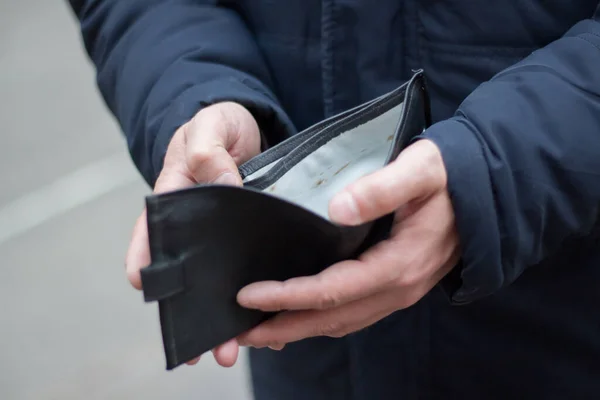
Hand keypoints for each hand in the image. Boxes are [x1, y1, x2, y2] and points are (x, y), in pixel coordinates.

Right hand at [125, 102, 260, 366]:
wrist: (248, 129)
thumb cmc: (219, 125)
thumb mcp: (211, 127)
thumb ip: (209, 152)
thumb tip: (224, 185)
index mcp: (175, 196)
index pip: (153, 232)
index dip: (146, 261)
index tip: (145, 289)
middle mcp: (195, 223)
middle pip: (187, 271)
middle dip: (192, 311)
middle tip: (206, 347)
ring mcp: (223, 235)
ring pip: (218, 280)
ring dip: (226, 316)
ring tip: (235, 350)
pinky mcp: (250, 238)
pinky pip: (249, 270)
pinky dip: (257, 298)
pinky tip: (271, 323)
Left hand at [236, 139, 458, 349]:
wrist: (485, 191)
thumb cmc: (450, 177)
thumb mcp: (419, 170)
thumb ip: (381, 188)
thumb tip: (336, 209)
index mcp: (399, 263)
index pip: (332, 290)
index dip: (287, 295)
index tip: (248, 295)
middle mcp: (398, 288)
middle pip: (330, 318)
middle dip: (282, 326)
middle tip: (239, 331)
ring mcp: (398, 292)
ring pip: (340, 322)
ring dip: (298, 328)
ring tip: (259, 328)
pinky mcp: (395, 287)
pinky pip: (352, 314)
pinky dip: (320, 320)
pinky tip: (298, 315)